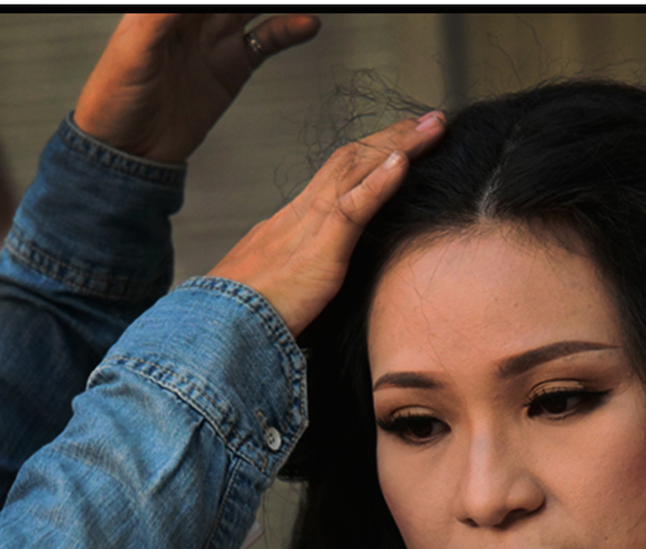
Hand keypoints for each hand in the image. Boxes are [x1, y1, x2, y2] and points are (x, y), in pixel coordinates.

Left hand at [74, 13, 319, 162]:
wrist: (128, 153)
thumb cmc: (114, 101)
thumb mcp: (134, 49)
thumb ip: (161, 14)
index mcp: (164, 5)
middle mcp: (192, 17)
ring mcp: (215, 40)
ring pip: (253, 6)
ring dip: (280, 1)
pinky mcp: (231, 68)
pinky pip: (266, 39)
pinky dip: (289, 29)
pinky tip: (308, 23)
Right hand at [207, 111, 445, 335]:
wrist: (213, 330)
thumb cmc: (238, 322)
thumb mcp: (272, 290)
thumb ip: (295, 280)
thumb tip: (312, 288)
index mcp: (288, 225)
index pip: (336, 177)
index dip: (369, 157)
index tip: (398, 145)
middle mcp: (299, 215)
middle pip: (349, 161)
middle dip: (390, 137)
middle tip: (429, 121)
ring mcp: (308, 228)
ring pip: (355, 170)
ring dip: (397, 145)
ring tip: (432, 127)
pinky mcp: (319, 250)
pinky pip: (352, 207)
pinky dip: (378, 182)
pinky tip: (403, 162)